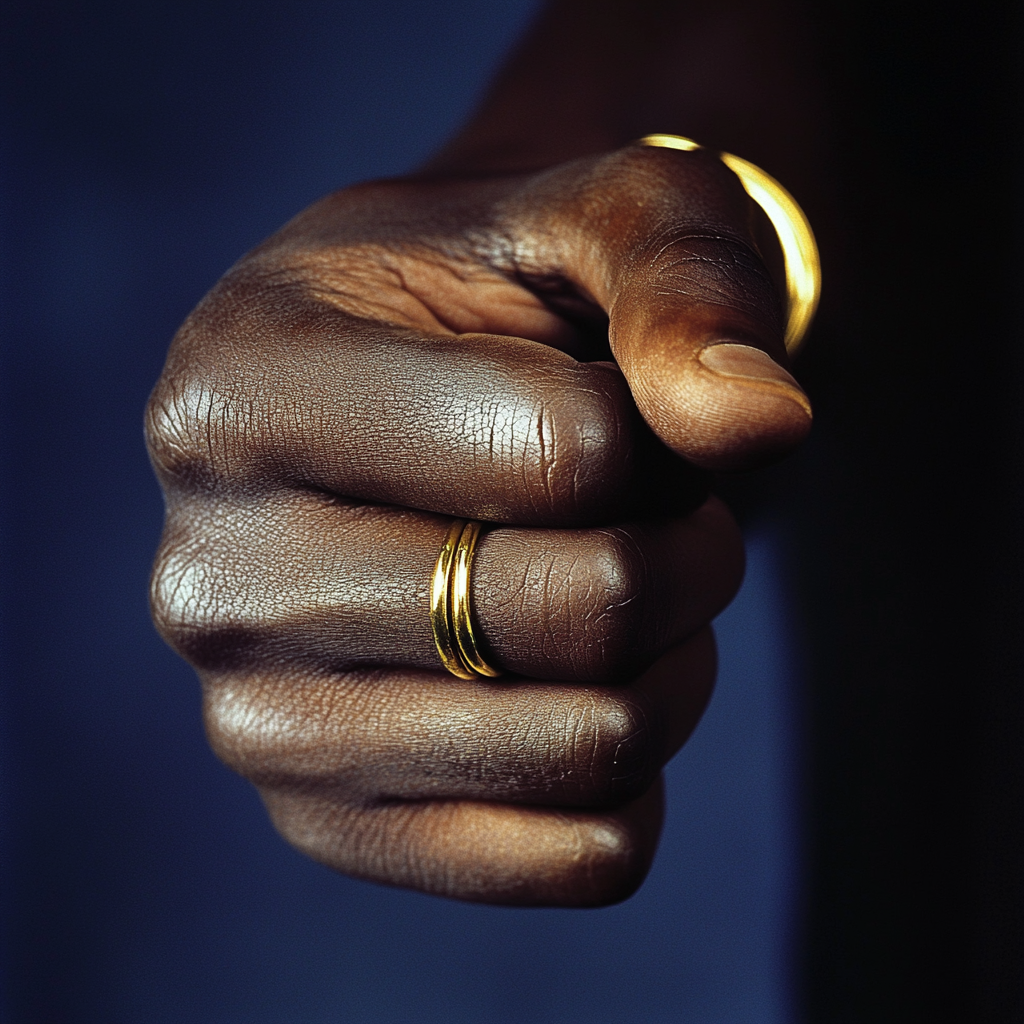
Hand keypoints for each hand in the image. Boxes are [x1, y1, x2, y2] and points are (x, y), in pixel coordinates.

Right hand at [146, 145, 810, 905]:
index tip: (630, 407)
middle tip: (662, 510)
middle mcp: (212, 569)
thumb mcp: (611, 211)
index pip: (559, 453)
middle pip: (575, 610)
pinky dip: (636, 773)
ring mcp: (259, 718)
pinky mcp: (333, 821)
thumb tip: (762, 423)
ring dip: (669, 662)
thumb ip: (688, 284)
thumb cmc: (513, 297)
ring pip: (588, 745)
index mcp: (242, 387)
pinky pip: (573, 855)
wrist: (419, 405)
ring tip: (620, 585)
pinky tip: (589, 689)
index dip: (663, 432)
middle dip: (683, 553)